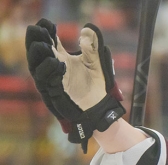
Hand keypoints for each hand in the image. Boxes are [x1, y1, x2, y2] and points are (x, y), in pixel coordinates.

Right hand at [26, 19, 124, 151]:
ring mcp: (52, 80)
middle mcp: (53, 68)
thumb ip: (93, 46)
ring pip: (36, 67)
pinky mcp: (54, 92)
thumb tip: (88, 28)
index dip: (46, 32)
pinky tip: (59, 63)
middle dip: (36, 41)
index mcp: (60, 58)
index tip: (48, 24)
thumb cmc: (95, 84)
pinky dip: (51, 71)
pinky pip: (47, 81)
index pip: (49, 42)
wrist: (100, 106)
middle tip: (38, 30)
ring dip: (39, 55)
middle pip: (37, 52)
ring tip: (46, 45)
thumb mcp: (96, 62)